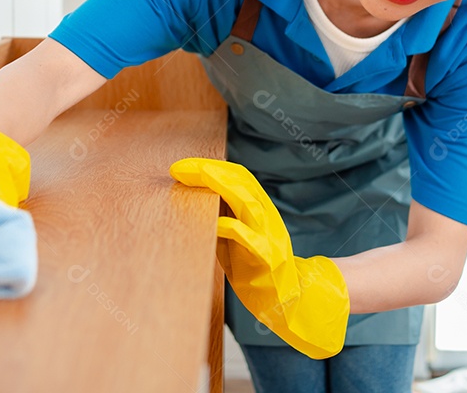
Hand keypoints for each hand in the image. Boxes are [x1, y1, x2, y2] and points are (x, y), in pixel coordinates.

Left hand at [169, 158, 349, 358]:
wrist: (287, 301)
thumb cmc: (254, 269)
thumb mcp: (234, 239)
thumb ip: (221, 219)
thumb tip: (191, 199)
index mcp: (259, 209)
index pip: (237, 176)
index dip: (210, 167)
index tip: (181, 168)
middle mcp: (266, 216)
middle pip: (240, 181)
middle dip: (209, 171)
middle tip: (179, 169)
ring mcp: (269, 236)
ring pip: (248, 202)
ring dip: (222, 186)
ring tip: (199, 178)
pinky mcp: (268, 258)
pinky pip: (250, 239)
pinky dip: (231, 228)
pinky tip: (214, 224)